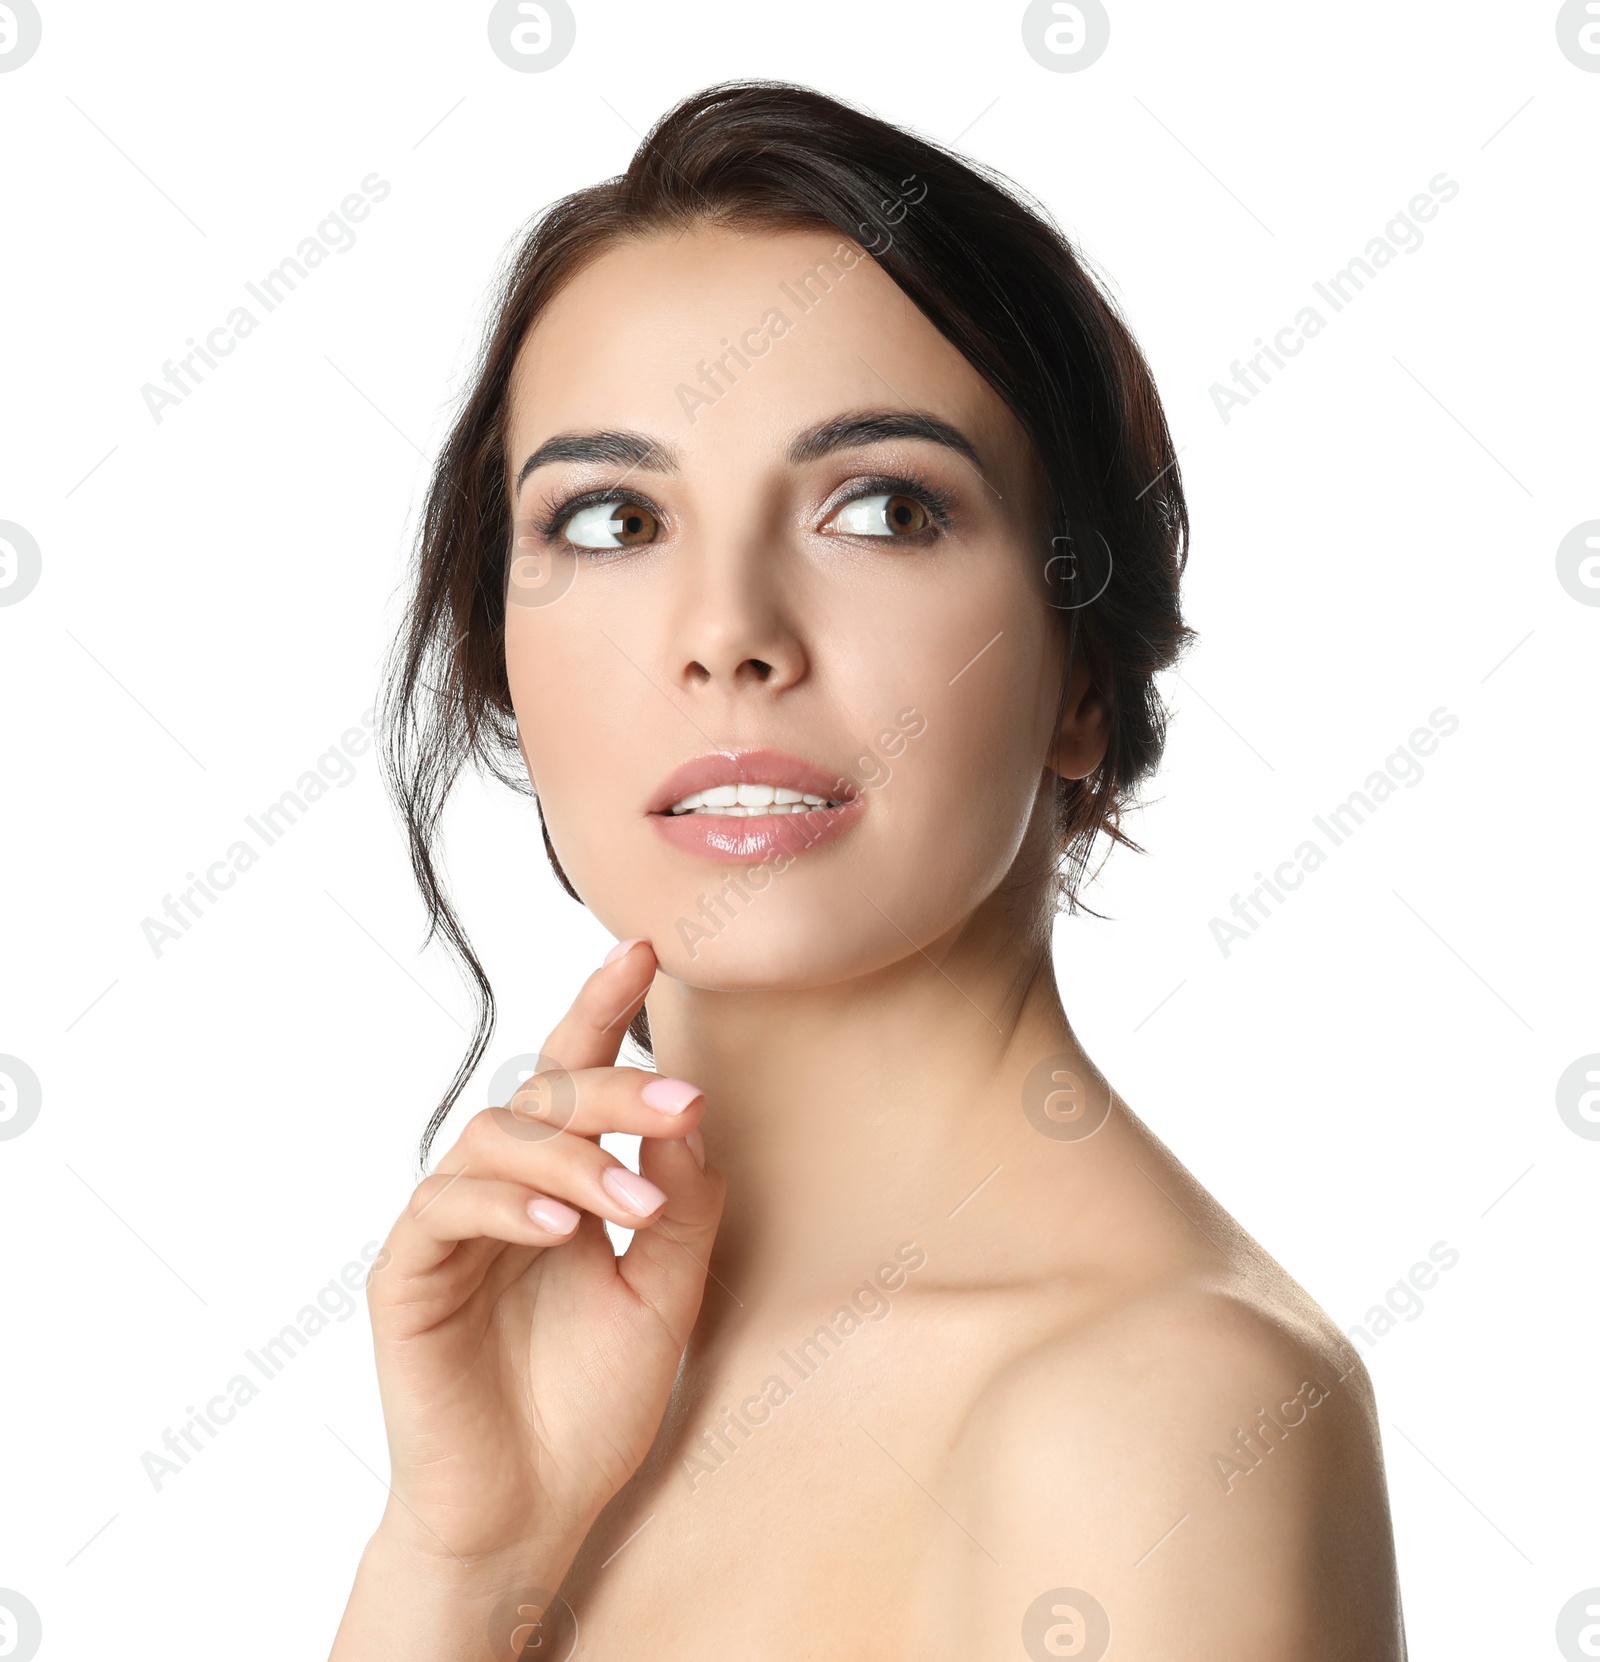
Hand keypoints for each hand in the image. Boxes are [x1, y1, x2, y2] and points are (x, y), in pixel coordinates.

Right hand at [361, 940, 722, 1567]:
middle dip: (616, 1089)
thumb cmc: (594, 1399)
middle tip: (684, 1105)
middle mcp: (505, 1188)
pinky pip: (446, 1208)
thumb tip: (688, 1118)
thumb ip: (681, 1205)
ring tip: (631, 1204)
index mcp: (564, 1180)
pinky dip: (508, 1204)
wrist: (536, 1508)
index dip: (603, 1008)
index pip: (578, 1076)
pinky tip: (562, 1228)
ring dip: (573, 1156)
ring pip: (496, 1138)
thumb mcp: (666, 1292)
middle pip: (546, 1094)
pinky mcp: (409, 1275)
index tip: (645, 948)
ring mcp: (452, 1226)